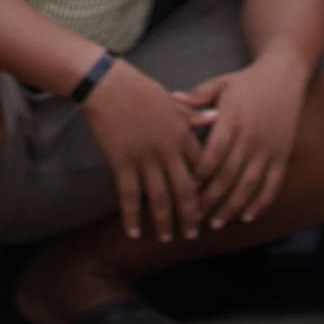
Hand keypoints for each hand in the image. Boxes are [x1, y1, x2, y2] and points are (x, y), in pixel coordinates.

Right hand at [79, 63, 210, 245]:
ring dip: (165, 222)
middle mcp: (168, 150)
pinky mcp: (122, 162)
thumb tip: (216, 118)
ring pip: (160, 199)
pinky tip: (133, 233)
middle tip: (193, 234)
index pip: (202, 170)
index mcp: (183, 134)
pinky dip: (132, 217)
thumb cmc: (140, 88)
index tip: (209, 208)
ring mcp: (145, 158)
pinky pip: (129, 197)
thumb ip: (193, 115)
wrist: (107, 83)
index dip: (207, 192)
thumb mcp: (172, 100)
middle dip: (190, 216)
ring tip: (166, 239)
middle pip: (185, 191)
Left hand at [180, 53, 307, 229]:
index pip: (213, 154)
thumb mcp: (220, 84)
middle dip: (210, 199)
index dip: (199, 175)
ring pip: (249, 185)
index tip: (184, 189)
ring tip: (216, 222)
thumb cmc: (246, 81)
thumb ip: (196, 97)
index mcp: (232, 119)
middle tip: (193, 216)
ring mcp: (269, 148)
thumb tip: (170, 99)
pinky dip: (261, 203)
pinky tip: (247, 216)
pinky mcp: (282, 154)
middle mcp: (251, 137)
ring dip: (232, 207)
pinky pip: (273, 184)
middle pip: (228, 175)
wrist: (284, 75)